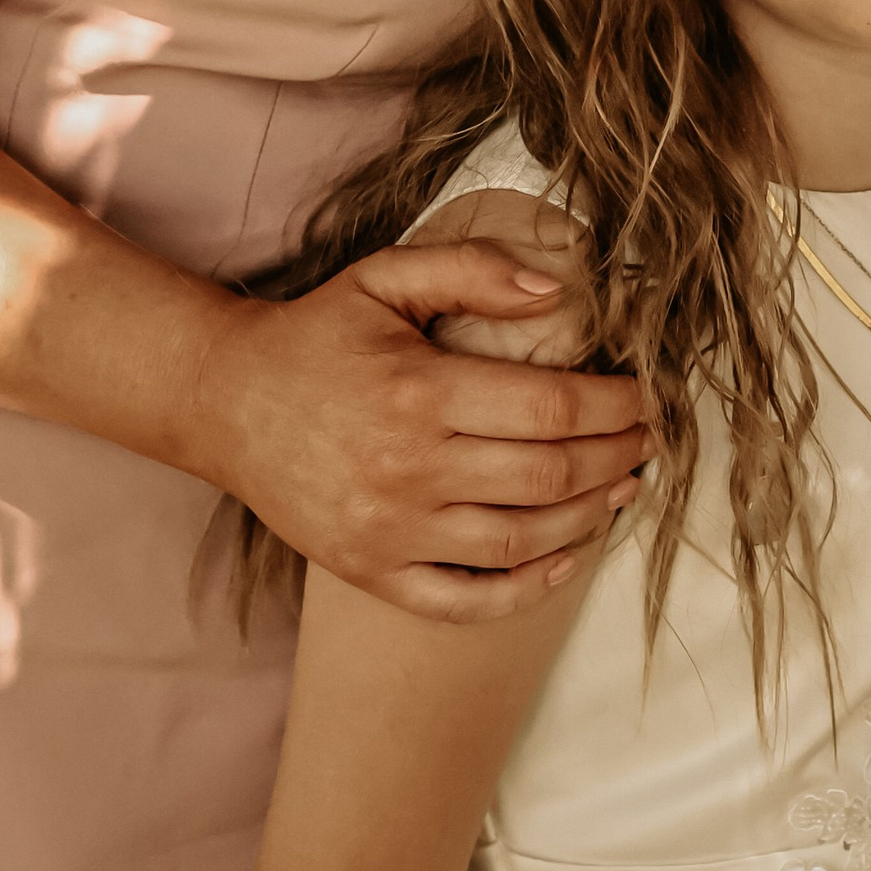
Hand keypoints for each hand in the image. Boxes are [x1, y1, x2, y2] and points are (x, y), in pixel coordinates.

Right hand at [196, 244, 648, 619]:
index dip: (617, 408)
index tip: (645, 399)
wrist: (223, 401)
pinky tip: (564, 557)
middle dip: (617, 459)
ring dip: (589, 519)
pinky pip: (464, 599)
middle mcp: (407, 467)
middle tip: (646, 443)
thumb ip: (474, 271)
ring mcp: (388, 529)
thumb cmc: (317, 335)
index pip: (553, 410)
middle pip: (550, 477)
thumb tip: (558, 290)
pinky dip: (526, 588)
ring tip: (620, 489)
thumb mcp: (388, 278)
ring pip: (520, 539)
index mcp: (419, 390)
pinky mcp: (370, 571)